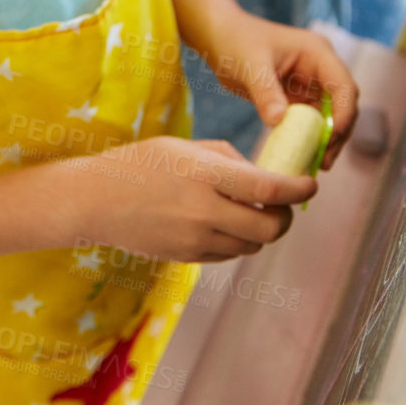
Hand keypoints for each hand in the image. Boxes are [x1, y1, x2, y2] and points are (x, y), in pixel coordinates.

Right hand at [70, 135, 315, 262]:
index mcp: (205, 174)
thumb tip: (259, 174)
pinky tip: (224, 224)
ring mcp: (195, 239)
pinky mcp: (188, 257)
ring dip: (261, 230)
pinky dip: (237, 240)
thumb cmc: (138, 164)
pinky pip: (229, 254)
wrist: (94, 201)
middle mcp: (204, 210)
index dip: (299, 189)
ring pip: (252, 244)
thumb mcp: (183, 147)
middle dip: (285, 217)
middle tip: (285, 206)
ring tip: (251, 212)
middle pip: (269, 227)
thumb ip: (226, 159)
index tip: (311, 184)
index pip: (270, 188)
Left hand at [198, 11, 356, 169]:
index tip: (331, 137)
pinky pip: (311, 122)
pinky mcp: (298, 97)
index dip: (343, 113)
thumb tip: (278, 121)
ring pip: (330, 117)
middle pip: (343, 105)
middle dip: (338, 133)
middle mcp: (320, 68)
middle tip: (325, 161)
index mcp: (318, 53)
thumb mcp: (250, 66)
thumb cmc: (235, 41)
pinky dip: (309, 139)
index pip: (344, 86)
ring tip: (317, 166)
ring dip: (326, 140)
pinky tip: (303, 157)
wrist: (219, 37)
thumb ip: (265, 92)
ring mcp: (311, 83)